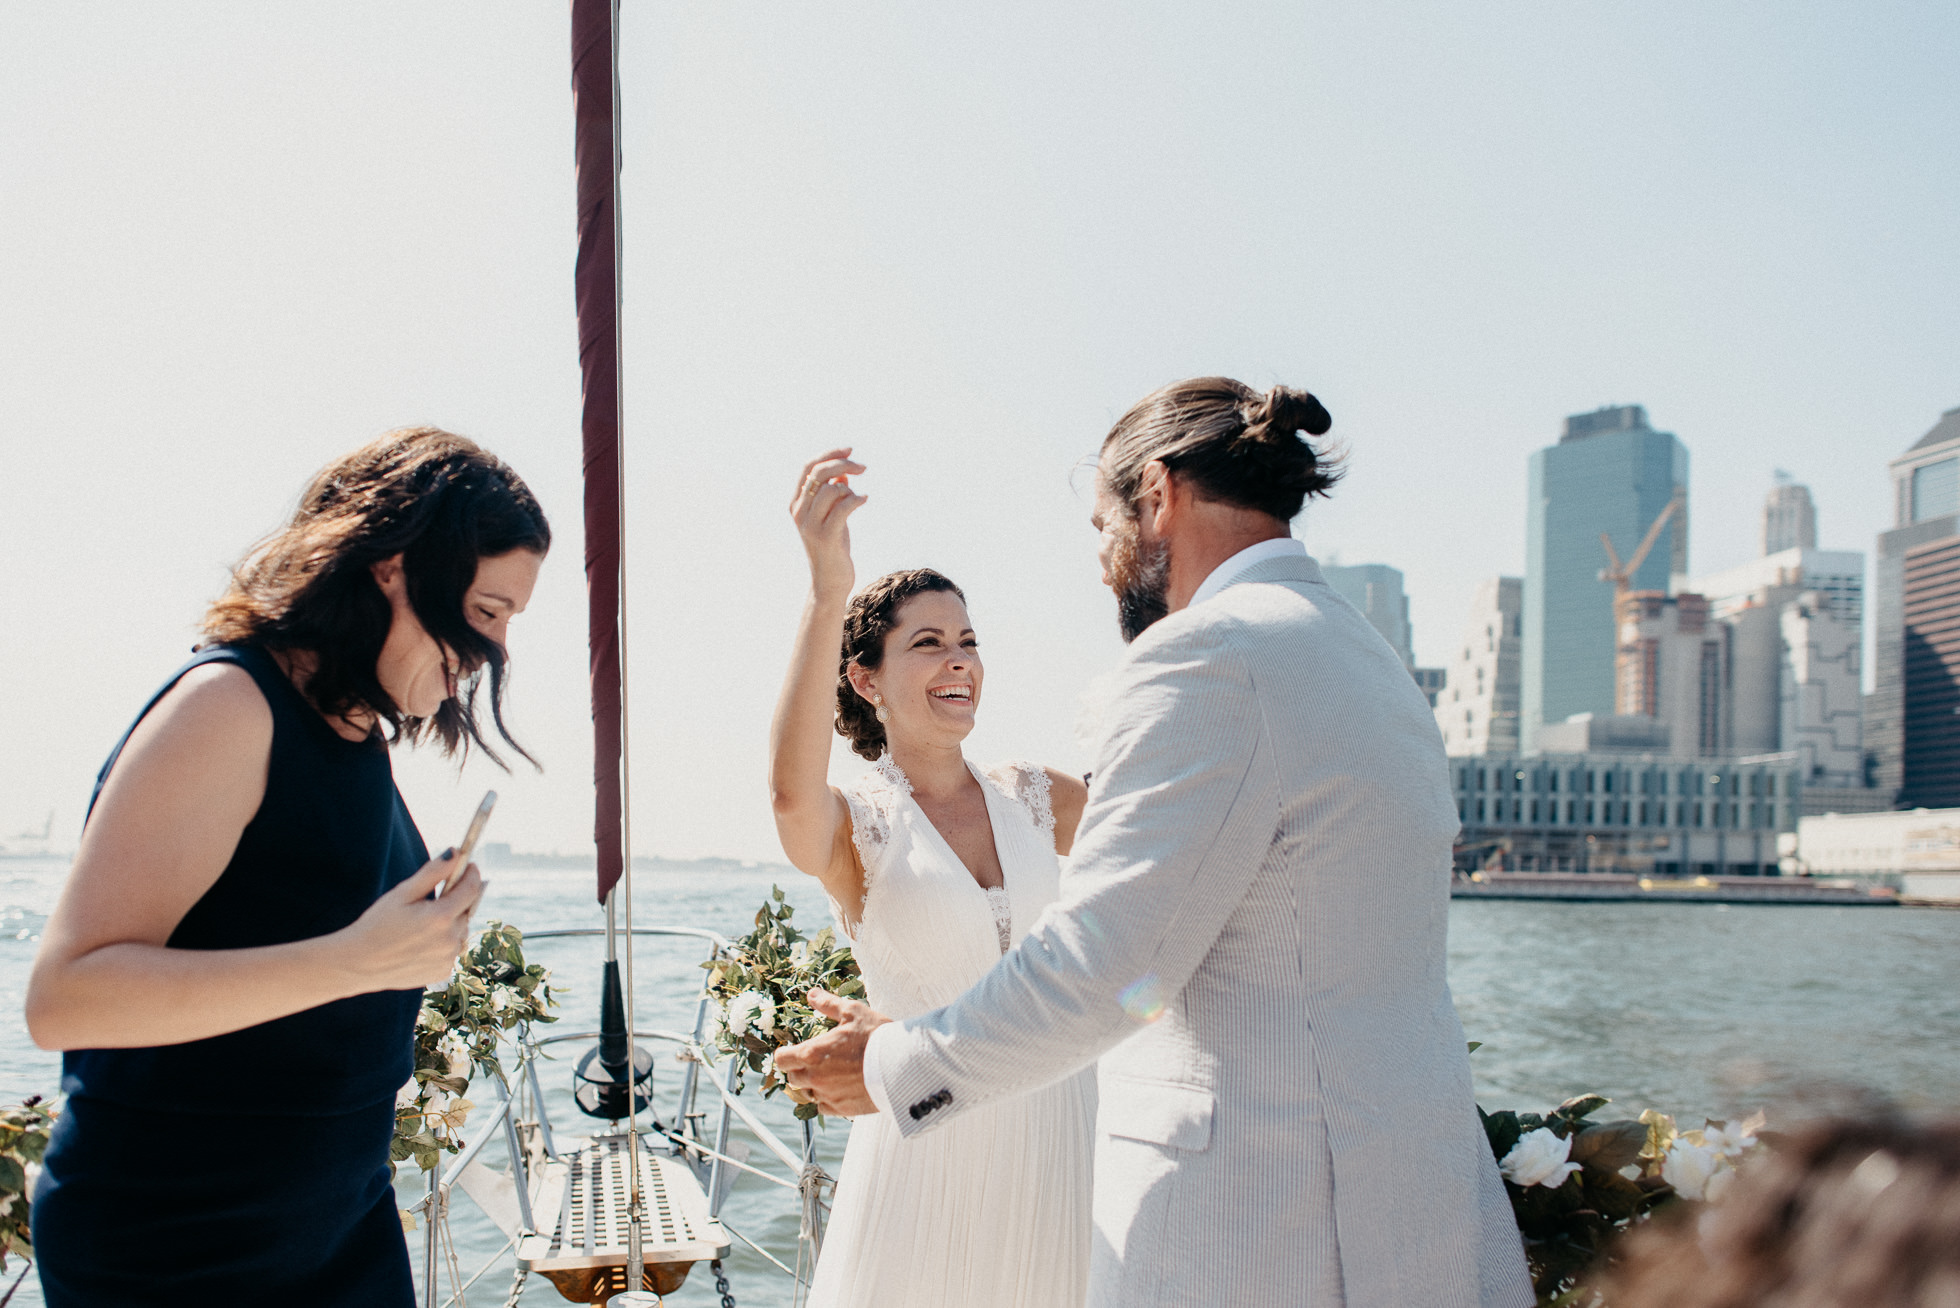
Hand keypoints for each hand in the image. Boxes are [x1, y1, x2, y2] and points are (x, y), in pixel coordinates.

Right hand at [332, 850, 486, 993]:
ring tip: (424, 924)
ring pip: (460, 931)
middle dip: (457, 900)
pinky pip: (451, 950)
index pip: (471, 889)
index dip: (471, 874)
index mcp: (441, 917)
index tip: (469, 865)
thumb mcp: (402, 893)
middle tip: (437, 897)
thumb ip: (432, 872)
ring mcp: (447, 958)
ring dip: (451, 923)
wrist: (357, 964)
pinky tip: (421, 943)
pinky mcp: (442, 972)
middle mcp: (450, 940)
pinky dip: (443, 943)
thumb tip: (456, 853)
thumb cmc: (377, 924)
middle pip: (466, 910)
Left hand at [774, 987, 888, 1116]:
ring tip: (828, 1075)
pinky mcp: (842, 1109)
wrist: (901, 1066)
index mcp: (812, 1053)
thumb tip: (812, 994)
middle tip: (814, 1061)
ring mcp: (828, 1095)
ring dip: (812, 1086)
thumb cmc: (876, 1036)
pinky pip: (824, 1107)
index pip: (782, 1059)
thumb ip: (829, 1004)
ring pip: (807, 1095)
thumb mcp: (853, 1012)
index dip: (785, 1054)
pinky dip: (827, 1099)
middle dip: (799, 1070)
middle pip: (793, 1078)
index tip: (792, 1051)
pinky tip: (839, 1089)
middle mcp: (815, 1077)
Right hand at [790, 449, 866, 601]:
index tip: (849, 450)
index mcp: (796, 504)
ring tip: (858, 498)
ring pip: (830, 489)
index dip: (829, 454)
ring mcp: (810, 525)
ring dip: (849, 488)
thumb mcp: (831, 516)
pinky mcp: (826, 536)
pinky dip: (856, 499)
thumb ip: (833, 495)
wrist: (829, 581)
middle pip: (819, 474)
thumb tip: (843, 473)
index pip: (808, 468)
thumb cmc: (833, 546)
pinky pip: (843, 507)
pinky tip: (864, 500)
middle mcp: (799, 512)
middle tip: (862, 468)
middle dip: (843, 464)